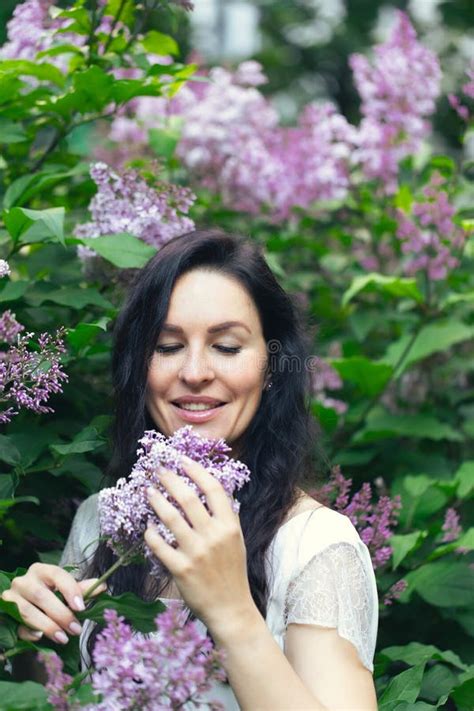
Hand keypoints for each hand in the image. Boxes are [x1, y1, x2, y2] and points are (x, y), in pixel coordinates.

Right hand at [1, 563, 105, 643]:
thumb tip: (102, 586)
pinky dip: (29, 632)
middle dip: (61, 614)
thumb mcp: (62, 591)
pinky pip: (16, 625)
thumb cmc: (46, 595)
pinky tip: (41, 638)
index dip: (70, 589)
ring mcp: (10, 597)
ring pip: (27, 611)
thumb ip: (80, 589)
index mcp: (40, 570)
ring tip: (64, 638)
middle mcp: (23, 581)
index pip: (56, 574)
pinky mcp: (3, 614)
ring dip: (48, 626)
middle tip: (76, 629)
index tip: (81, 607)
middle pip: (41, 595)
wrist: (20, 605)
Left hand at [144, 455, 255, 633]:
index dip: (196, 470)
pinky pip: (158, 544)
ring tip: (148, 491)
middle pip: (188, 497)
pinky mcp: (180, 569)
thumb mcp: (236, 540)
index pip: (213, 488)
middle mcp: (214, 536)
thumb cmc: (232, 572)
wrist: (231, 608)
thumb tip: (212, 489)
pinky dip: (150, 533)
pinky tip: (147, 527)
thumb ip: (225, 516)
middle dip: (170, 479)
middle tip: (158, 470)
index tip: (182, 460)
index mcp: (230, 526)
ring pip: (169, 517)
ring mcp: (196, 552)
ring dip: (156, 500)